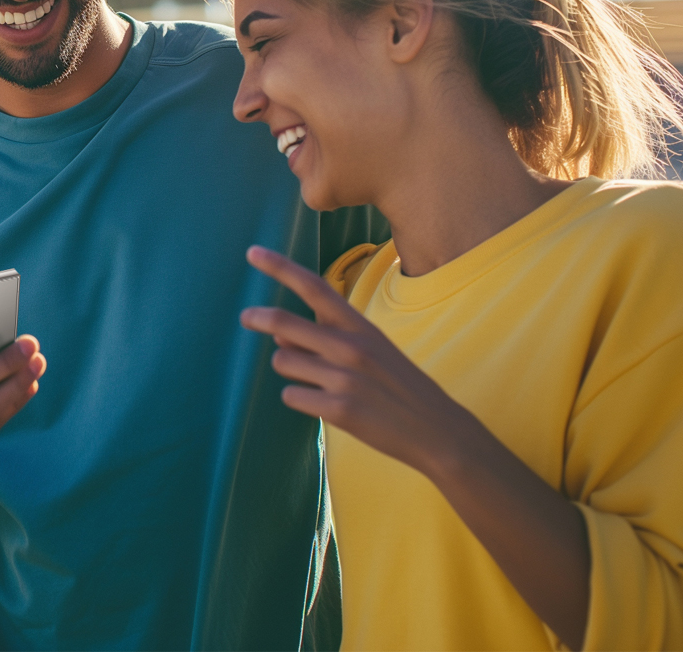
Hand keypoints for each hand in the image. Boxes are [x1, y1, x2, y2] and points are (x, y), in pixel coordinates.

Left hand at [240, 245, 462, 476]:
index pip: (314, 287)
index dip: (280, 268)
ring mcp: (344, 379)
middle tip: (246, 316)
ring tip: (317, 381)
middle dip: (258, 317)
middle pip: (284, 324)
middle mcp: (351, 347)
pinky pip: (292, 396)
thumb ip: (326, 337)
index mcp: (360, 325)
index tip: (252, 253)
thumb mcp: (370, 348)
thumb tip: (278, 338)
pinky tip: (325, 405)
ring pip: (283, 363)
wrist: (436, 429)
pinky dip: (300, 399)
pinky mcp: (340, 411)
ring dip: (289, 369)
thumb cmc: (397, 383)